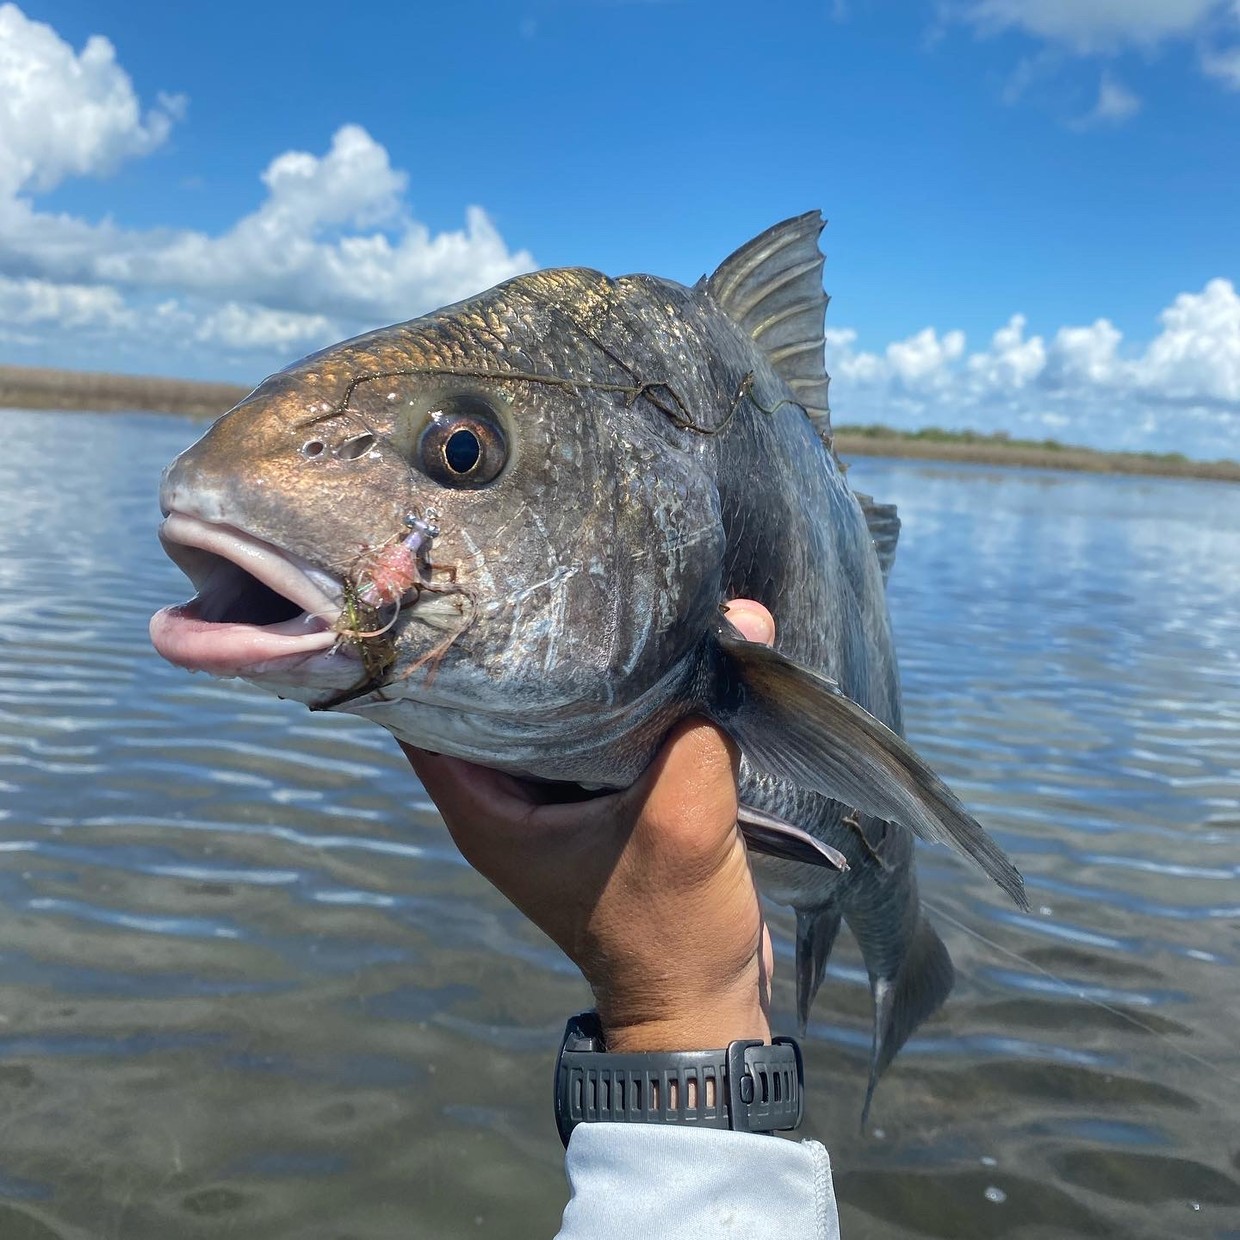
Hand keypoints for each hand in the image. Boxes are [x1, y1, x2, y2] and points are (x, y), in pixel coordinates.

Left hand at [400, 600, 776, 1051]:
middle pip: (495, 694)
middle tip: (549, 562)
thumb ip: (698, 724)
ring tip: (613, 587)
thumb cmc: (669, 931)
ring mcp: (559, 799)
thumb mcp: (680, 824)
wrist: (706, 1006)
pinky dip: (630, 693)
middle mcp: (508, 796)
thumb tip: (738, 622)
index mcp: (484, 806)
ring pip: (557, 707)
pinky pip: (605, 729)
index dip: (437, 642)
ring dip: (589, 661)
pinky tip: (665, 646)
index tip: (462, 576)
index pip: (428, 706)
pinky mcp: (608, 801)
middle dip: (524, 634)